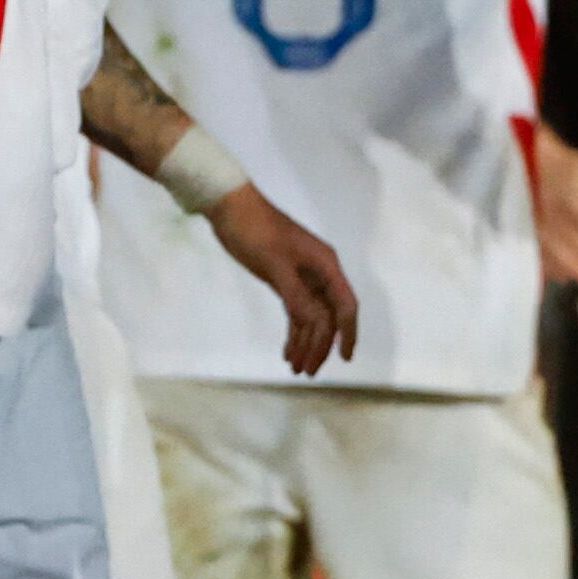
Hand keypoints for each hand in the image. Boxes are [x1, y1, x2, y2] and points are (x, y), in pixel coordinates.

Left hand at [210, 187, 360, 373]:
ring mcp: (303, 277)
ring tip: (295, 368)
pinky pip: (296, 311)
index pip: (344, 305)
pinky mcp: (285, 279)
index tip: (344, 359)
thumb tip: (317, 324)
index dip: (347, 333)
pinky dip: (293, 330)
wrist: (229, 206)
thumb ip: (296, 296)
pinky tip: (288, 350)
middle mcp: (319, 273)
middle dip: (320, 345)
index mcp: (325, 265)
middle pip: (328, 316)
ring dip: (305, 342)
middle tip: (307, 371)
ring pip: (311, 317)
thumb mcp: (275, 264)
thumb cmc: (255, 231)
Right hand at [535, 131, 577, 288]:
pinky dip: (550, 266)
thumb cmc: (576, 168)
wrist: (534, 164)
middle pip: (572, 233)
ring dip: (571, 264)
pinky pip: (538, 252)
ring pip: (554, 247)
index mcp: (574, 193)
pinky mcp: (531, 234)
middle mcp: (555, 210)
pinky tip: (565, 277)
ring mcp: (540, 224)